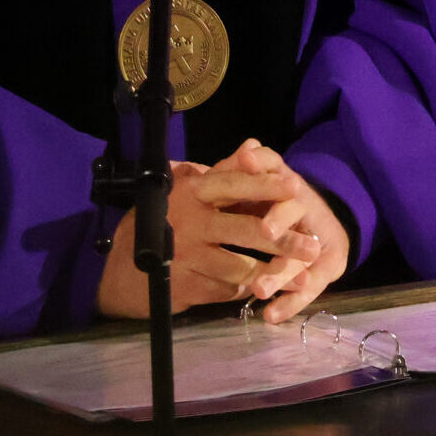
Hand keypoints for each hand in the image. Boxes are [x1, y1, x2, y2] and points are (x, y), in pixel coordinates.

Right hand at [96, 140, 342, 317]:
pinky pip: (226, 289)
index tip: (296, 188)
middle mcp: (190, 222)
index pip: (233, 184)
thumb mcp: (186, 190)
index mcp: (193, 192)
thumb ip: (221, 171)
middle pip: (245, 229)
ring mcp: (187, 256)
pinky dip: (246, 290)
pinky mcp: (184, 286)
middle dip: (284, 240)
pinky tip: (262, 289)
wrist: (120, 272)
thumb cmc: (163, 222)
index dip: (264, 185)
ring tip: (300, 277)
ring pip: (241, 266)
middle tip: (314, 248)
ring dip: (272, 273)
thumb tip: (253, 146)